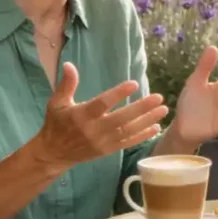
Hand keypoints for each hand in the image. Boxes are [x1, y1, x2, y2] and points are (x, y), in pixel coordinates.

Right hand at [32, 62, 167, 173]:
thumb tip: (69, 64)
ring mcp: (102, 142)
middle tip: (159, 97)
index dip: (118, 94)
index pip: (102, 104)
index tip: (134, 84)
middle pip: (121, 119)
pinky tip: (156, 127)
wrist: (54, 154)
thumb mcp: (57, 103)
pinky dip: (143, 136)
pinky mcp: (108, 150)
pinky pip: (128, 143)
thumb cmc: (56, 124)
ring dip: (147, 121)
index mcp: (81, 115)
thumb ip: (66, 84)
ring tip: (163, 110)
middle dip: (141, 108)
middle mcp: (94, 129)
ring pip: (128, 131)